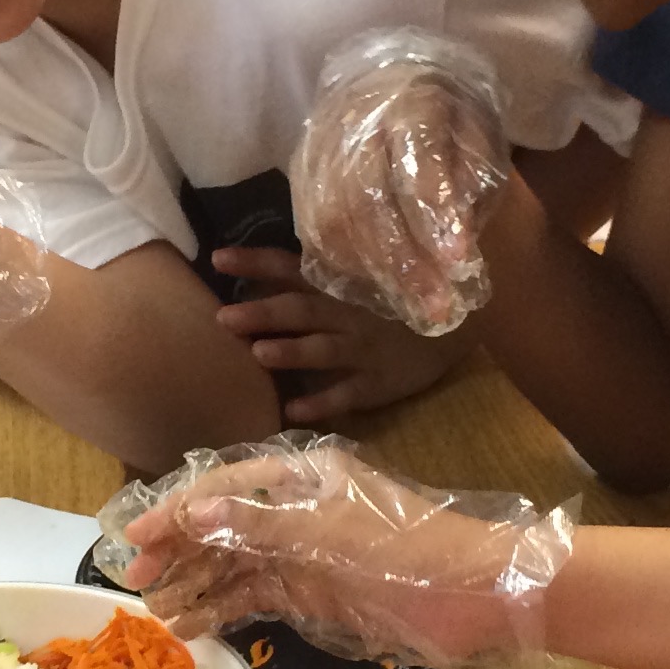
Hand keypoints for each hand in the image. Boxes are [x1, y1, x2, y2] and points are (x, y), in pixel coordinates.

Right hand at [96, 432, 571, 668]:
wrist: (483, 596)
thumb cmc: (409, 552)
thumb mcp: (329, 535)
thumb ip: (259, 525)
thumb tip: (192, 513)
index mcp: (300, 478)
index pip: (220, 487)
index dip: (174, 512)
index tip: (133, 540)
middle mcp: (296, 509)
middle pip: (220, 525)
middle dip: (178, 552)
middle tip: (137, 584)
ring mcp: (305, 552)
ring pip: (234, 564)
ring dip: (196, 585)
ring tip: (157, 614)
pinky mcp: (317, 591)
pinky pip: (258, 595)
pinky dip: (225, 609)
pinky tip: (195, 627)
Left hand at [208, 246, 463, 423]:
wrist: (452, 327)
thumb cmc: (389, 304)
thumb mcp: (354, 281)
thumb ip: (311, 277)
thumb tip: (254, 269)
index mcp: (337, 286)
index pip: (291, 268)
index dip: (256, 262)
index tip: (217, 258)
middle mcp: (347, 315)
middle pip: (301, 310)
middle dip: (263, 313)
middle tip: (224, 317)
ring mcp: (363, 350)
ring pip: (323, 350)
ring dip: (291, 351)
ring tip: (260, 354)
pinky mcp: (377, 383)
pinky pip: (347, 394)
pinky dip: (322, 402)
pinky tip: (292, 410)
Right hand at [292, 28, 512, 335]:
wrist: (394, 88)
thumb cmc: (451, 122)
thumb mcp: (481, 138)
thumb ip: (475, 178)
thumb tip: (459, 240)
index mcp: (411, 96)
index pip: (417, 151)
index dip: (436, 206)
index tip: (461, 257)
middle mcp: (355, 119)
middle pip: (369, 195)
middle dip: (407, 259)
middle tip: (441, 306)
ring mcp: (320, 149)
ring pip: (337, 219)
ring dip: (379, 273)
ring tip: (420, 308)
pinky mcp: (301, 178)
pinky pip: (316, 233)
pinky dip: (352, 268)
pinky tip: (385, 288)